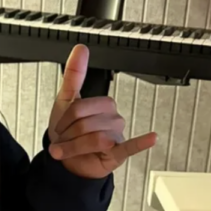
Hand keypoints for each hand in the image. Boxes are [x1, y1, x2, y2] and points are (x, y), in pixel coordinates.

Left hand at [47, 44, 156, 179]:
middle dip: (68, 135)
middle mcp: (113, 118)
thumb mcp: (66, 100)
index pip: (79, 108)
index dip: (63, 120)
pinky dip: (141, 142)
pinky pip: (131, 146)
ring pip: (95, 138)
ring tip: (72, 151)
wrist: (67, 161)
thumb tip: (81, 48)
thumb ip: (74, 74)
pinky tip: (151, 138)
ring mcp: (117, 135)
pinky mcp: (119, 152)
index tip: (59, 128)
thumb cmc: (69, 132)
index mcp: (103, 104)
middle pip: (84, 123)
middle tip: (64, 141)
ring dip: (75, 147)